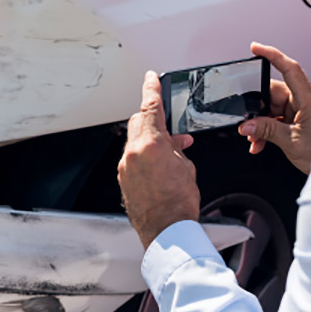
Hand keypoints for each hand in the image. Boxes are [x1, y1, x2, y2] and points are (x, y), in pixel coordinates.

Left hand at [118, 71, 200, 248]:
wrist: (167, 233)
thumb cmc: (179, 204)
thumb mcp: (186, 168)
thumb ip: (176, 149)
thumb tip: (173, 144)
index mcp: (150, 145)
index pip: (150, 107)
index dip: (151, 89)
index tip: (151, 78)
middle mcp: (132, 154)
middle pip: (139, 123)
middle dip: (154, 121)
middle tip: (172, 129)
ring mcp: (125, 168)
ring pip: (136, 142)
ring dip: (151, 142)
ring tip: (171, 156)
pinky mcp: (124, 181)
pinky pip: (133, 160)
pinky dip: (145, 158)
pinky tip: (160, 170)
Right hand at [238, 42, 310, 174]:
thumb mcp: (291, 143)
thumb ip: (266, 131)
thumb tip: (247, 125)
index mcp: (309, 100)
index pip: (290, 69)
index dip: (273, 55)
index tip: (256, 48)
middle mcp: (306, 101)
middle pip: (274, 92)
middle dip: (258, 108)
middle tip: (247, 123)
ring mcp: (303, 110)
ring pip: (273, 108)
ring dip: (261, 123)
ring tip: (255, 139)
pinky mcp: (299, 120)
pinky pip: (278, 118)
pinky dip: (267, 129)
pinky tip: (260, 142)